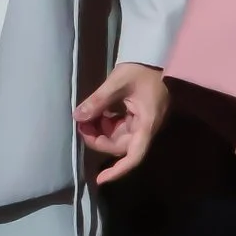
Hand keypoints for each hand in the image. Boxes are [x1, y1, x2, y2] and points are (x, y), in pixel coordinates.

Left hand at [74, 62, 168, 184]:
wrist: (158, 55)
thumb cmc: (142, 70)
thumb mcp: (118, 83)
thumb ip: (97, 101)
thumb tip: (77, 117)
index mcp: (146, 124)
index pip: (134, 155)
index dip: (118, 170)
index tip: (100, 179)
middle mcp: (146, 128)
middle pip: (121, 146)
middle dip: (99, 139)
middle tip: (81, 125)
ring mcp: (142, 122)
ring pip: (118, 136)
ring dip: (101, 130)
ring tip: (86, 116)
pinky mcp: (138, 116)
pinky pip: (120, 126)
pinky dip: (106, 122)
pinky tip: (97, 112)